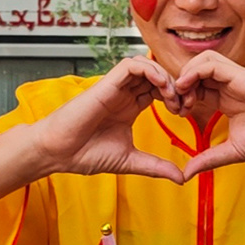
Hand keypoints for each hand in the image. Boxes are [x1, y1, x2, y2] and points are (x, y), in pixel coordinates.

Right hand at [17, 56, 184, 182]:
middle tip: (184, 104)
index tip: (184, 113)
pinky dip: (149, 70)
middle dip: (175, 85)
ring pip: (145, 66)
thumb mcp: (130, 161)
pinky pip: (131, 65)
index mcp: (129, 107)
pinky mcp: (106, 84)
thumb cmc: (86, 154)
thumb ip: (156, 166)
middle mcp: (123, 94)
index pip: (159, 90)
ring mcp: (115, 87)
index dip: (176, 97)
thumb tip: (181, 178)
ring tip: (172, 96)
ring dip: (164, 76)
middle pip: (156, 75)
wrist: (59, 152)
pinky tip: (160, 86)